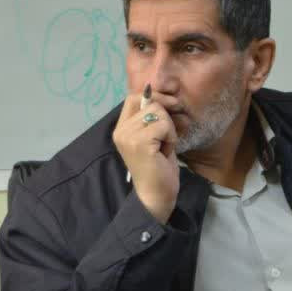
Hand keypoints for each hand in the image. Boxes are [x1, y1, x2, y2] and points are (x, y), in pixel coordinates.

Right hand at [112, 85, 179, 223]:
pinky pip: (163, 125)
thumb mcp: (154, 137)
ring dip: (169, 129)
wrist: (157, 194)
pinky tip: (165, 151)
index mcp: (121, 128)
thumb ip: (152, 118)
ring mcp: (127, 136)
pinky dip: (171, 137)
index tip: (171, 104)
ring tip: (164, 147)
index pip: (133, 97)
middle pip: (150, 103)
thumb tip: (163, 96)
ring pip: (158, 113)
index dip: (154, 96)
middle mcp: (120, 130)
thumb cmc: (159, 167)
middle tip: (166, 137)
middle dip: (166, 117)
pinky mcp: (139, 142)